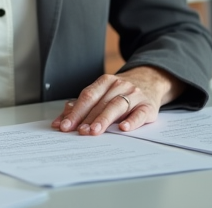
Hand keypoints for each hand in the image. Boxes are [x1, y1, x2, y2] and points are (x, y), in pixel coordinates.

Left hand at [50, 66, 182, 135]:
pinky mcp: (148, 106)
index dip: (75, 111)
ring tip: (94, 131)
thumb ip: (83, 106)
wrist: (151, 81)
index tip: (65, 125)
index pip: (87, 96)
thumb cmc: (121, 92)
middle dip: (87, 118)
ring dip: (104, 119)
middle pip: (100, 102)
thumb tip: (61, 121)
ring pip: (117, 106)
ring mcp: (135, 95)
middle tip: (78, 131)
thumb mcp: (104, 93)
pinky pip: (140, 113)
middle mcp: (119, 85)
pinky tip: (123, 128)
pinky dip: (131, 121)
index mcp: (105, 81)